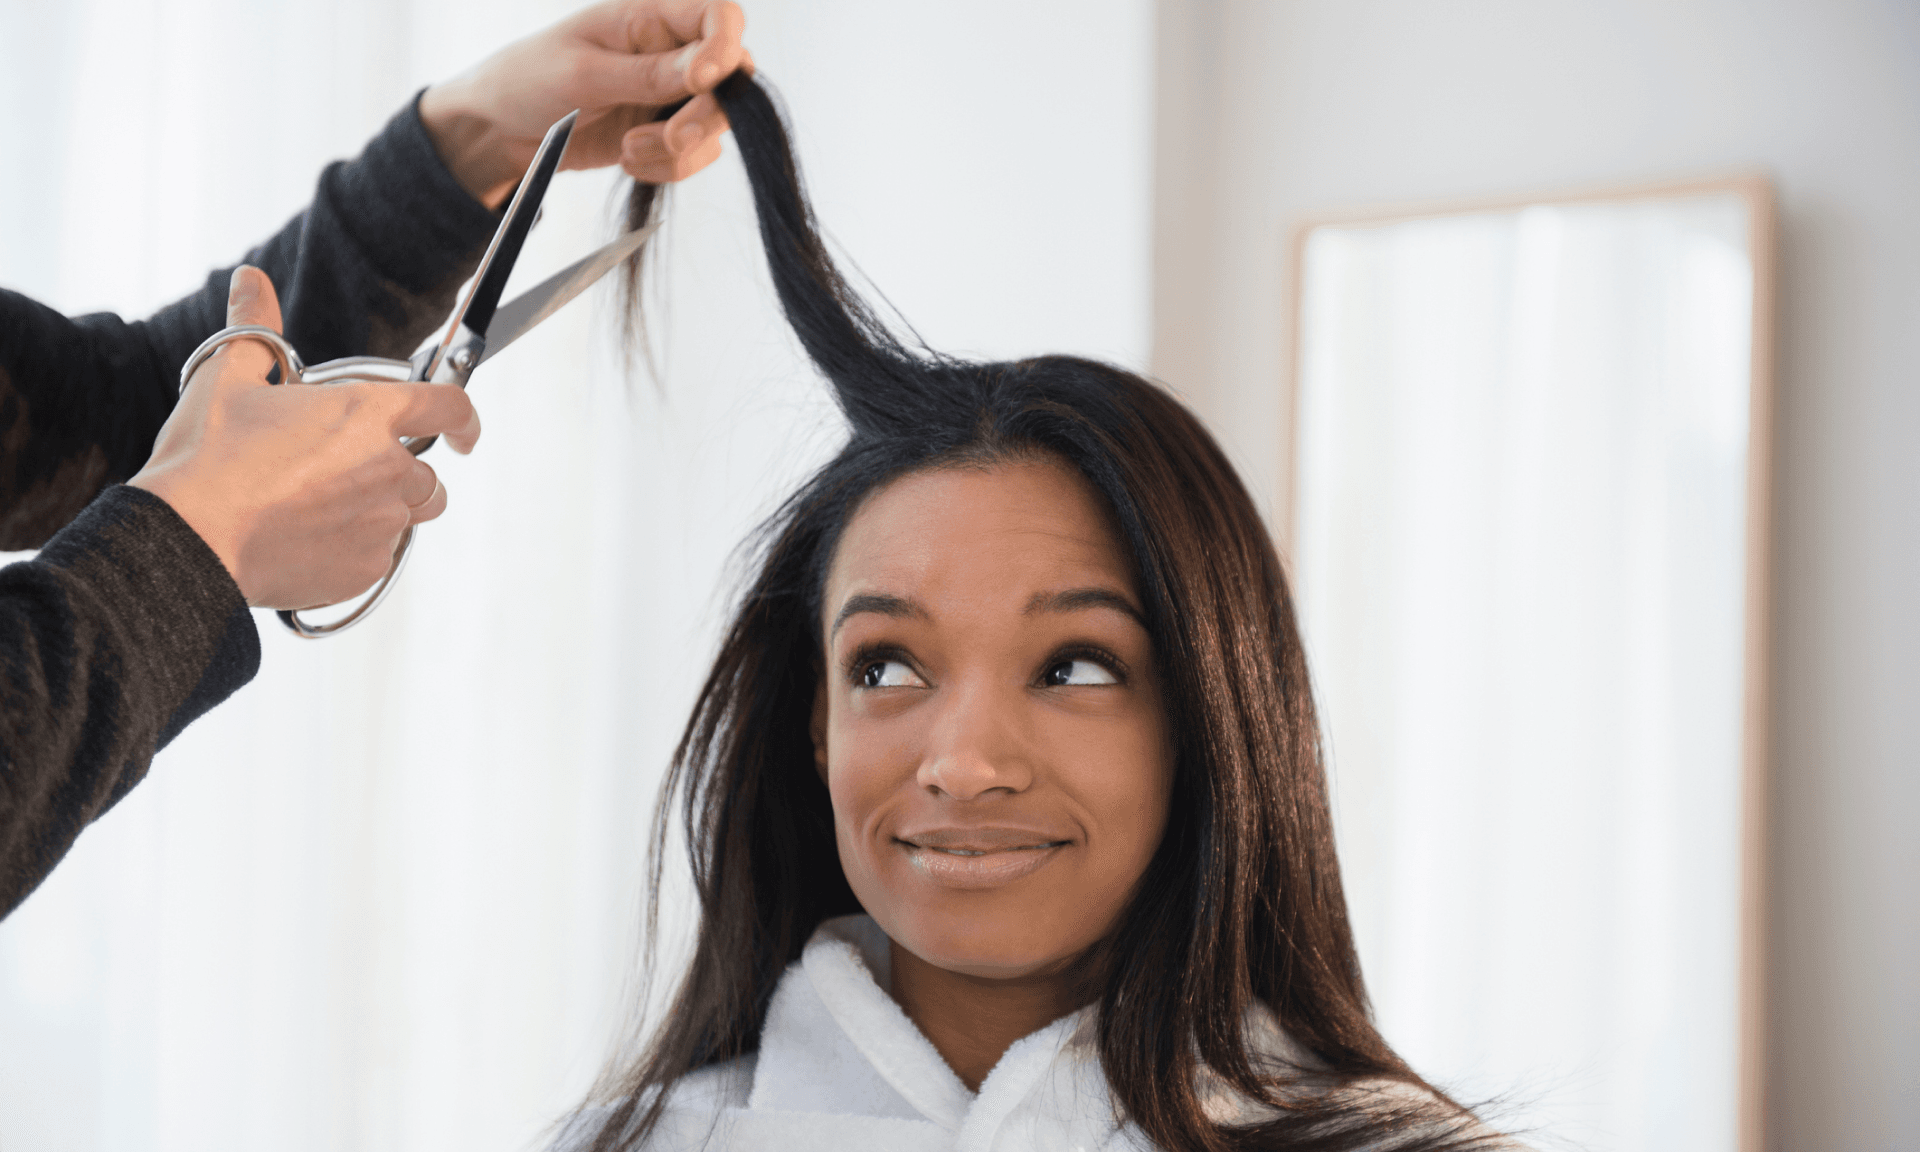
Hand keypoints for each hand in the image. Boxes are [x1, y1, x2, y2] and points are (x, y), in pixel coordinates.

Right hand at [130, 267, 482, 610]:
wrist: (190, 539)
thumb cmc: (208, 459)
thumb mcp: (227, 378)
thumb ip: (254, 327)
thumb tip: (251, 283)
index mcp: (367, 415)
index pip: (447, 407)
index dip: (463, 419)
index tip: (463, 433)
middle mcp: (389, 468)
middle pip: (426, 473)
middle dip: (397, 471)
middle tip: (341, 474)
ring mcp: (383, 522)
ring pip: (410, 515)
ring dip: (386, 508)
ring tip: (325, 507)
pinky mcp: (367, 568)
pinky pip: (381, 555)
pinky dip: (358, 548)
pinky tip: (311, 539)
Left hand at [419, 0, 750, 207]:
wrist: (501, 132)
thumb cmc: (528, 82)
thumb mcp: (583, 74)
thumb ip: (648, 74)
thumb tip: (709, 73)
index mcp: (650, 16)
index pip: (720, 16)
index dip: (725, 48)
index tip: (701, 82)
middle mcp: (670, 52)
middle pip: (731, 80)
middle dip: (703, 116)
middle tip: (670, 138)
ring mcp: (670, 95)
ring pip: (714, 126)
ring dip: (677, 149)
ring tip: (629, 150)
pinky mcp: (663, 133)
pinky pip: (692, 157)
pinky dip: (666, 168)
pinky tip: (629, 160)